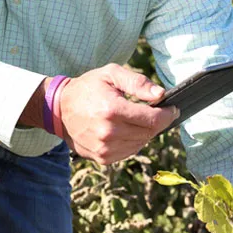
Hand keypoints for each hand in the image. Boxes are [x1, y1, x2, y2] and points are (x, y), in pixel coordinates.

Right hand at [59, 64, 178, 163]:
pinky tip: (125, 130)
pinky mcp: (103, 158)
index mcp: (112, 110)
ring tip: (136, 119)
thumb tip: (160, 95)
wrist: (59, 110)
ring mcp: (105, 149)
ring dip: (144, 132)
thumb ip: (137, 82)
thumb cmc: (87, 89)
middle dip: (157, 122)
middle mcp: (109, 133)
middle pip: (149, 133)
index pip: (153, 119)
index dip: (167, 114)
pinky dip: (133, 142)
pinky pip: (129, 152)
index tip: (173, 109)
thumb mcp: (110, 74)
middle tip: (156, 112)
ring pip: (141, 144)